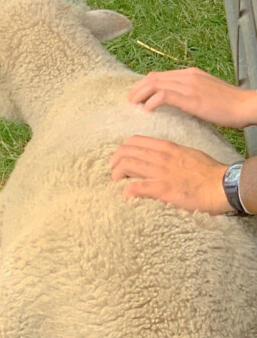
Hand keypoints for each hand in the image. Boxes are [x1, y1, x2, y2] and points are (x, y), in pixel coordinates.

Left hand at [111, 135, 230, 213]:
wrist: (222, 185)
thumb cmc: (208, 171)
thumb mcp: (187, 153)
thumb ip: (171, 154)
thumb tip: (158, 157)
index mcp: (166, 147)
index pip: (134, 141)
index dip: (122, 149)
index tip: (119, 159)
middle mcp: (160, 157)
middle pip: (126, 152)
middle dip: (115, 162)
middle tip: (114, 172)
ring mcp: (160, 172)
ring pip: (127, 165)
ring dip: (117, 174)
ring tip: (116, 181)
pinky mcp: (162, 189)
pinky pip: (136, 187)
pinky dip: (127, 191)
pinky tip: (126, 196)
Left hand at [128, 67, 256, 128]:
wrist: (245, 105)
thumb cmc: (230, 105)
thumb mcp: (206, 95)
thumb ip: (191, 95)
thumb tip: (177, 104)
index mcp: (191, 74)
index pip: (160, 75)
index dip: (144, 84)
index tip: (136, 95)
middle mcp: (187, 76)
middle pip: (153, 77)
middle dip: (137, 88)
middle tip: (129, 100)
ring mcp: (189, 85)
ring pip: (155, 83)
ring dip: (140, 94)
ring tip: (133, 104)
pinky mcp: (190, 97)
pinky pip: (163, 95)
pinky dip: (152, 102)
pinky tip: (147, 110)